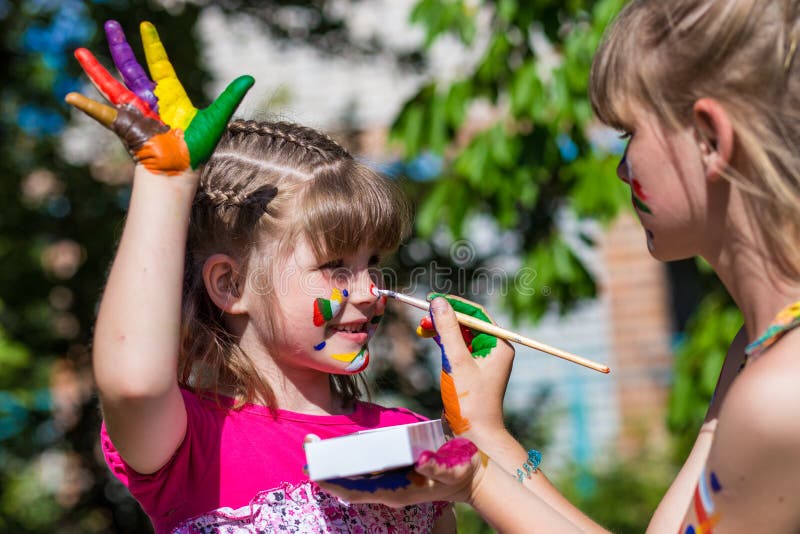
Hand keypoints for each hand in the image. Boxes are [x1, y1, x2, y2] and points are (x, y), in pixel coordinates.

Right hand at [65, 20, 253, 173]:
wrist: (180, 171)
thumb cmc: (197, 150)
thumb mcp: (216, 118)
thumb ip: (230, 96)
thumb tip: (250, 76)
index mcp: (169, 96)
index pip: (159, 64)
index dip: (152, 45)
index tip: (144, 26)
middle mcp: (149, 101)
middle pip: (131, 68)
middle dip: (120, 46)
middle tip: (111, 25)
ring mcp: (134, 112)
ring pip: (111, 84)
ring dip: (95, 69)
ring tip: (79, 51)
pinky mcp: (124, 125)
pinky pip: (103, 113)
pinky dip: (87, 106)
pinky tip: (70, 97)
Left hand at [317, 438, 484, 506]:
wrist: (471, 478)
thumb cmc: (463, 471)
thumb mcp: (454, 467)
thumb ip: (439, 467)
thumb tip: (423, 461)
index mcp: (397, 492)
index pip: (356, 492)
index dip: (334, 483)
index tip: (314, 472)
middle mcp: (388, 489)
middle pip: (349, 483)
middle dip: (326, 468)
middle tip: (306, 444)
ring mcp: (389, 482)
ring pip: (353, 476)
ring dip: (333, 461)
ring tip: (313, 443)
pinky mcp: (392, 473)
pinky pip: (364, 468)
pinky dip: (348, 457)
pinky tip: (338, 445)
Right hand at [421, 295, 513, 444]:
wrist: (475, 435)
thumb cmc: (470, 401)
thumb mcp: (456, 361)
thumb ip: (448, 330)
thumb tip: (438, 302)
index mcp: (498, 345)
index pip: (476, 314)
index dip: (453, 304)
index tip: (431, 299)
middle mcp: (494, 349)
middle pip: (467, 323)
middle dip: (445, 317)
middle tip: (423, 316)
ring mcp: (483, 360)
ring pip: (461, 334)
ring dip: (442, 329)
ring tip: (423, 327)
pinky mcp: (472, 369)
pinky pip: (458, 347)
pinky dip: (444, 341)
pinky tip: (430, 337)